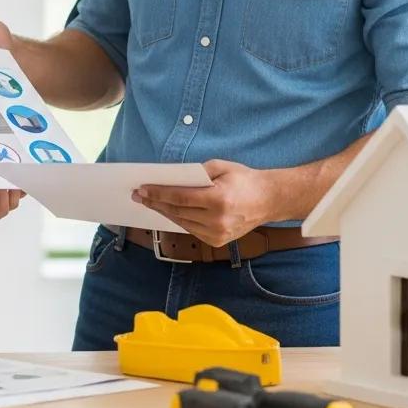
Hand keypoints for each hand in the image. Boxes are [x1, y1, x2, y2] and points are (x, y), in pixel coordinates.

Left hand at [134, 160, 276, 246]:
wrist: (269, 200)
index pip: (180, 198)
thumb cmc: (244, 179)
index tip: (142, 189)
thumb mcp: (220, 166)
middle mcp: (217, 220)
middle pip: (177, 212)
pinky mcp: (218, 241)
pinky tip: (167, 211)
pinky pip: (191, 229)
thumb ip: (196, 172)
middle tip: (138, 196)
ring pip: (182, 223)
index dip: (158, 194)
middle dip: (155, 203)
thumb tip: (170, 179)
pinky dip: (178, 219)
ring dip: (163, 212)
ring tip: (149, 202)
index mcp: (218, 200)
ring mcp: (218, 234)